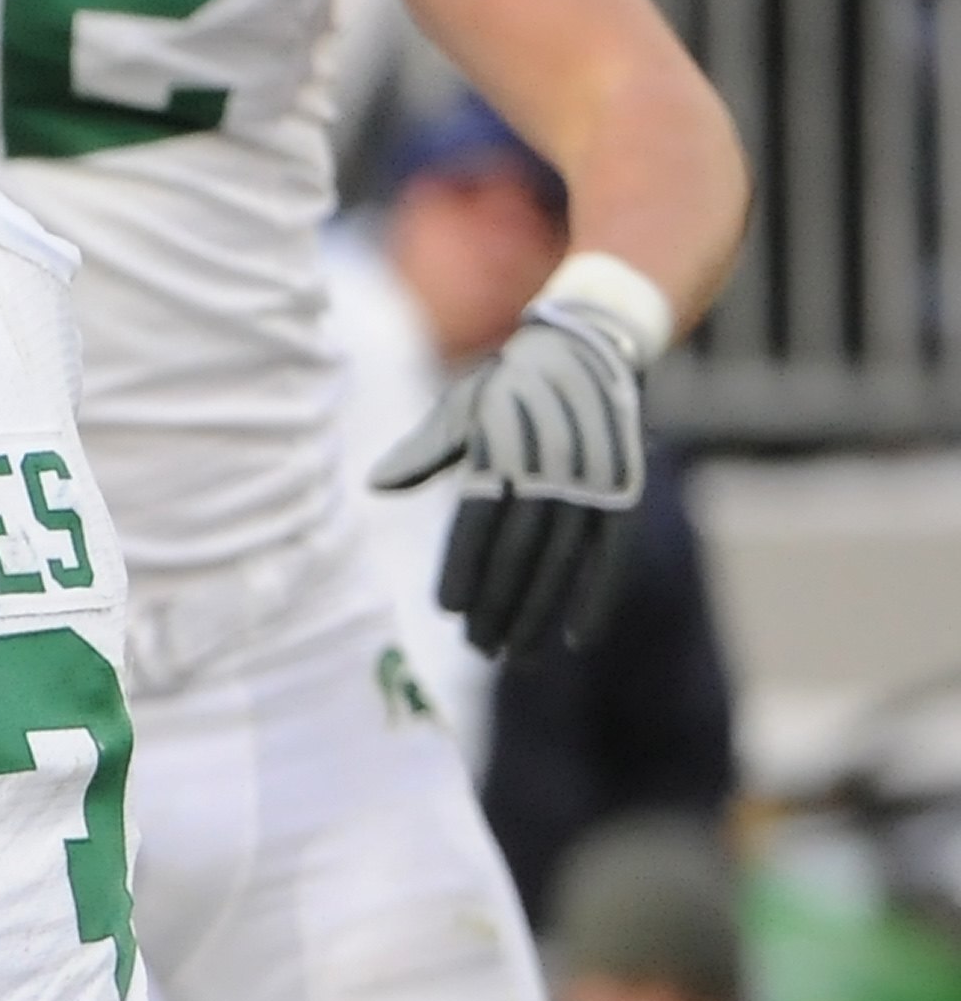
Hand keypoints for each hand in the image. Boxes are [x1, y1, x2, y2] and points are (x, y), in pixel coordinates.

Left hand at [369, 304, 644, 657]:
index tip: (446, 610)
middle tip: (478, 649)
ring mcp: (592, 479)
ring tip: (517, 656)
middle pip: (520, 549)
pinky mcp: (624, 490)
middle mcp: (550, 464)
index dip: (463, 566)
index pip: (478, 519)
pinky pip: (612, 551)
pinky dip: (597, 594)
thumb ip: (424, 450)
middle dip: (498, 604)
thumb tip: (376, 486)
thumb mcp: (462, 407)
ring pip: (563, 559)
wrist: (589, 344)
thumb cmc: (506, 388)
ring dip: (540, 611)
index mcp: (503, 446)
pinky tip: (578, 638)